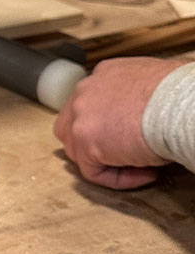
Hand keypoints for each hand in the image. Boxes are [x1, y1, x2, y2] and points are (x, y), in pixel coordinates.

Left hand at [54, 57, 184, 189]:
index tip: (135, 136)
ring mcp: (81, 117)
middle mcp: (85, 92)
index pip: (91, 104)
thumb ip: (136, 97)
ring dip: (107, 162)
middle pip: (73, 125)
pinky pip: (94, 172)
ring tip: (142, 164)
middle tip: (125, 154)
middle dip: (93, 144)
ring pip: (79, 150)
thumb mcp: (153, 83)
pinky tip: (146, 173)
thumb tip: (144, 114)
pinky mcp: (85, 143)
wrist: (180, 105)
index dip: (109, 125)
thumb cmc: (178, 95)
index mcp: (103, 75)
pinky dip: (118, 178)